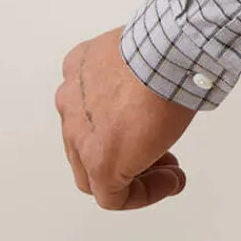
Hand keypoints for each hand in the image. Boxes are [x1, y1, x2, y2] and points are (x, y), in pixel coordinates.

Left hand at [55, 26, 195, 209]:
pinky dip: (143, 194)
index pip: (90, 109)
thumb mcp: (142, 51)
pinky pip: (113, 197)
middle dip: (125, 151)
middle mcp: (71, 103)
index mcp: (79, 71)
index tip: (151, 125)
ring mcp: (80, 136)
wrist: (168, 53)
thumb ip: (137, 70)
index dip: (122, 122)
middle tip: (160, 153)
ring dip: (134, 175)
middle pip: (88, 144)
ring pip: (95, 174)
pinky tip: (170, 182)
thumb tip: (162, 79)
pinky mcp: (100, 164)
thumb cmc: (166, 44)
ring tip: (169, 173)